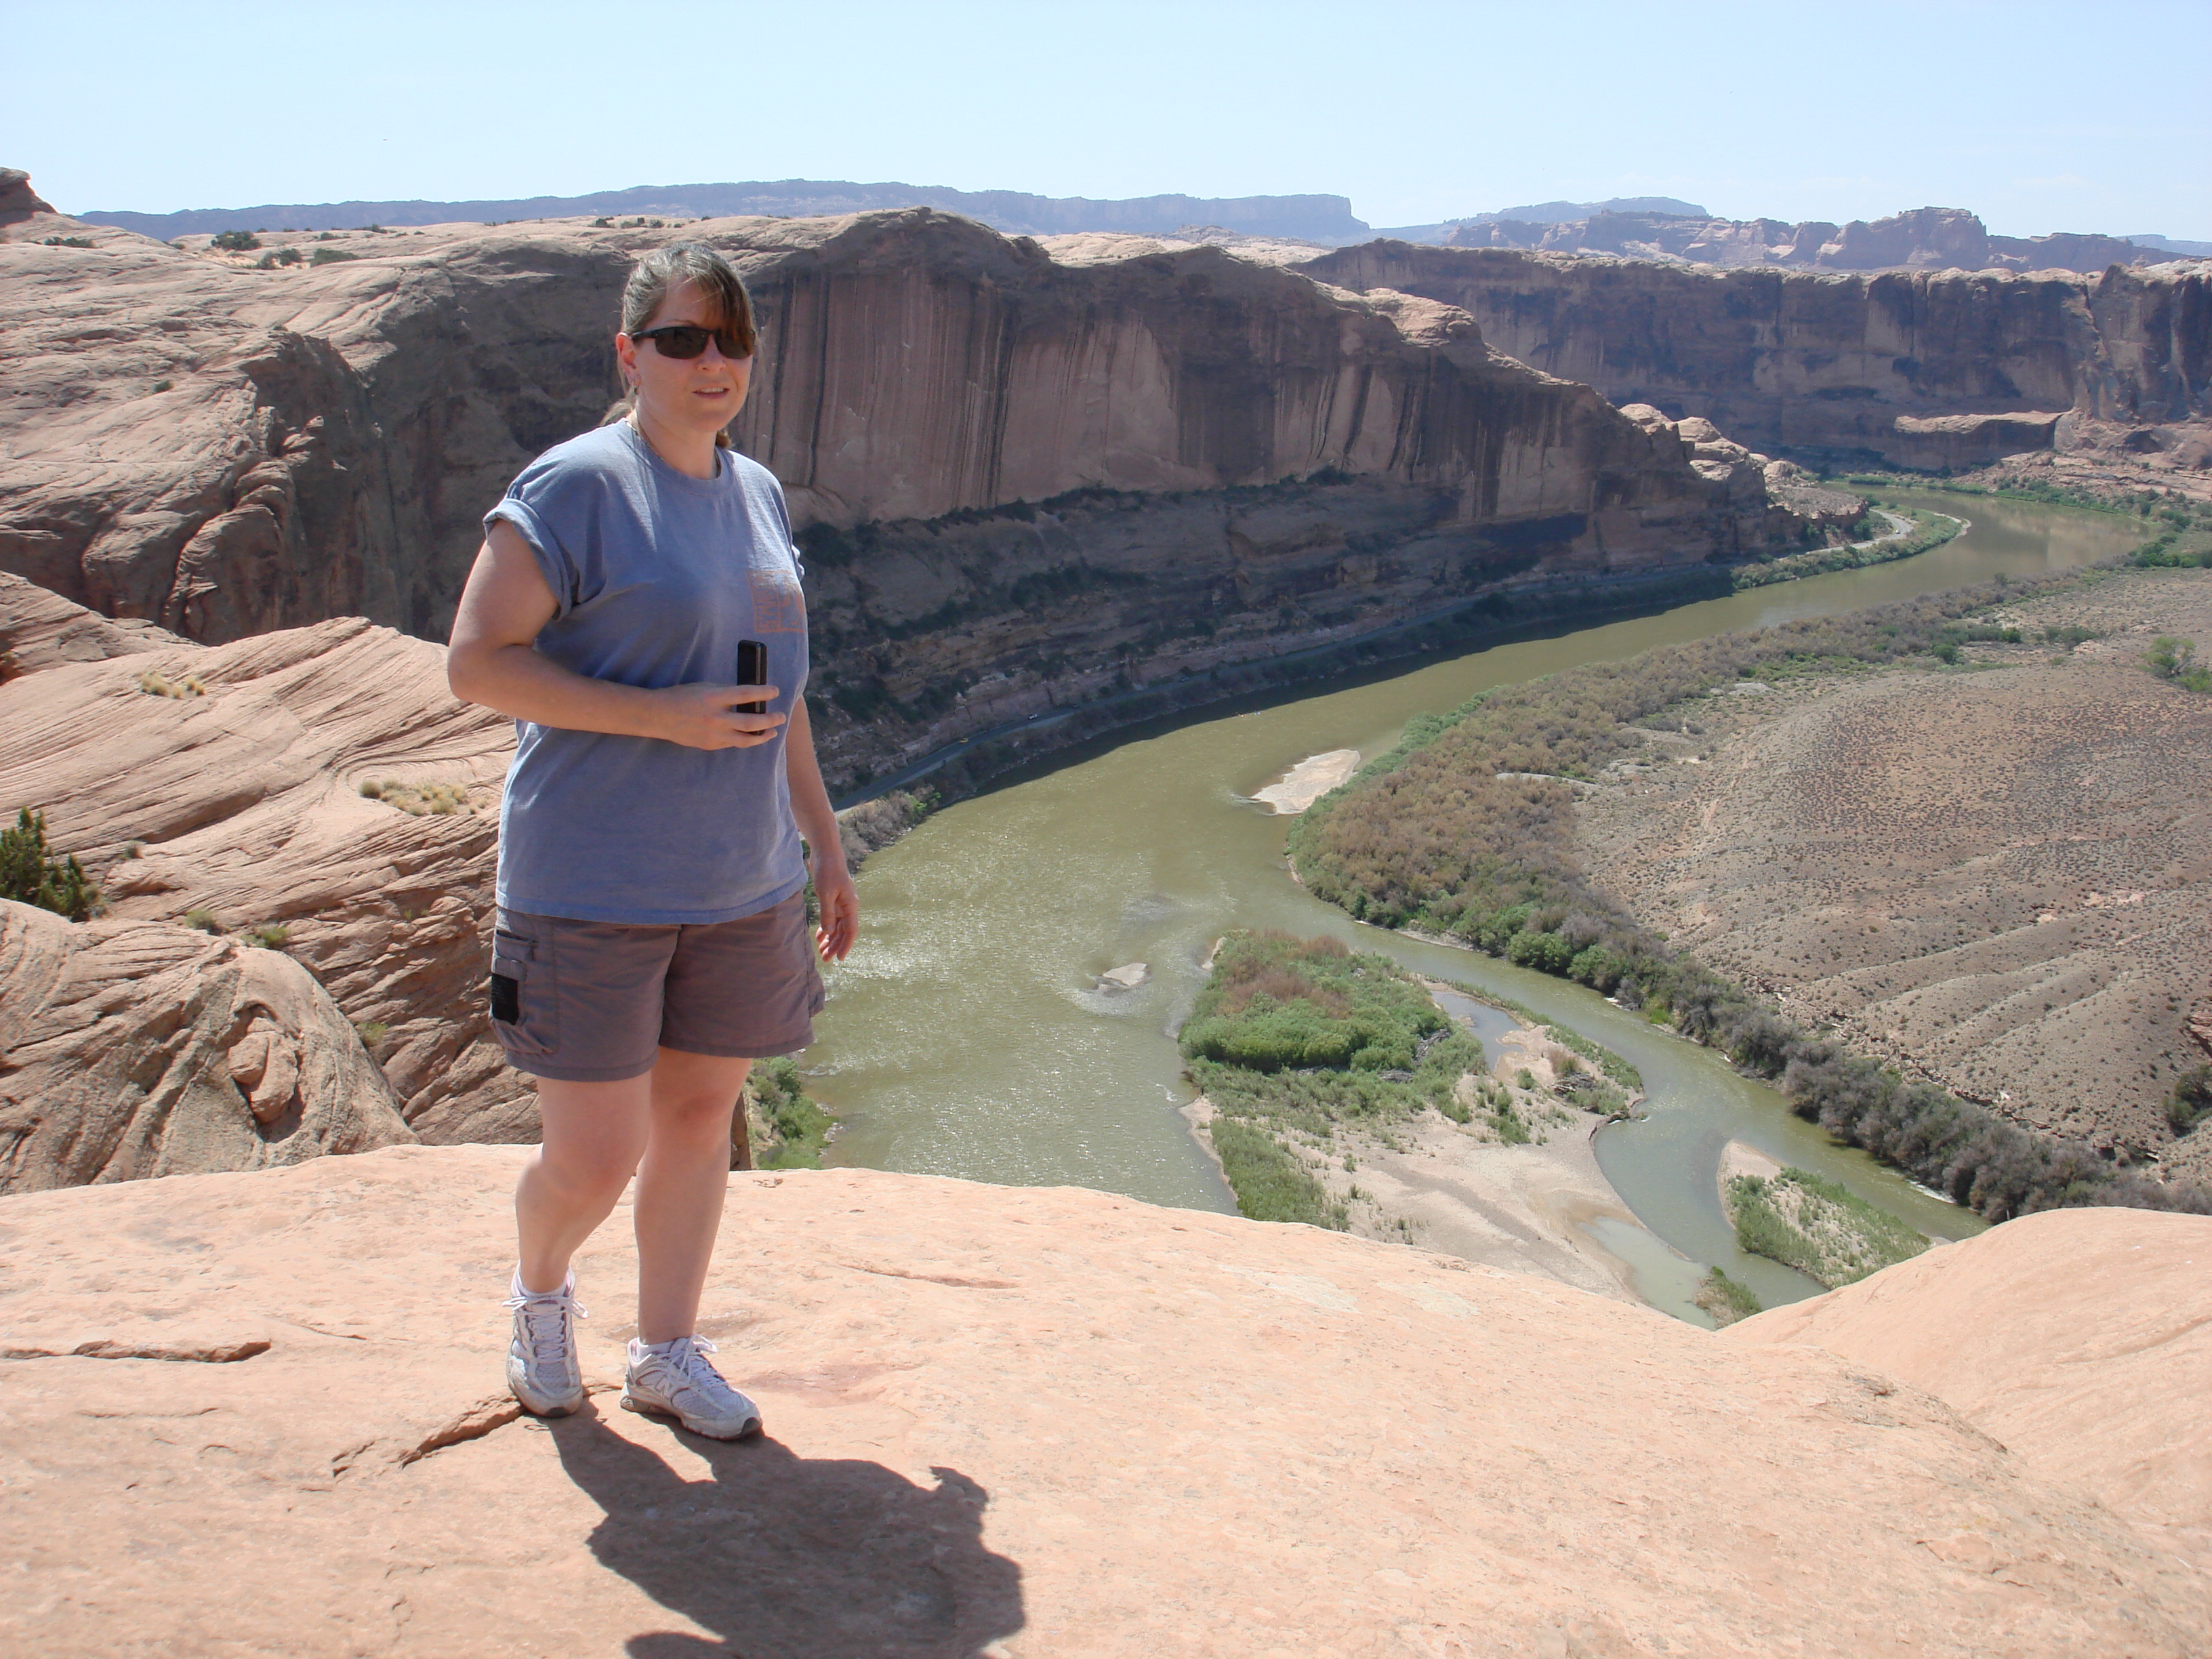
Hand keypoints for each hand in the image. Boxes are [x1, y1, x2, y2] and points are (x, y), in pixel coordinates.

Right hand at [650, 683, 785, 749]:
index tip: (775, 691)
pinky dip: (743, 739)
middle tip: (781, 716)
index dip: (764, 692)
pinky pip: (732, 743)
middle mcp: (716, 718)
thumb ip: (726, 693)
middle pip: (752, 722)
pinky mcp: (710, 745)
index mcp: (714, 698)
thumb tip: (748, 698)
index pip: (746, 695)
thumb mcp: (705, 687)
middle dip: (771, 719)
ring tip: (772, 731)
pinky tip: (750, 736)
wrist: (659, 716)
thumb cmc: (682, 697)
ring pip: (746, 740)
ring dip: (763, 736)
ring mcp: (713, 734)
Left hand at [812, 857, 858, 962]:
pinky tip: (819, 937)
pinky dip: (826, 928)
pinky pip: (831, 919)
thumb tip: (830, 933)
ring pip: (837, 926)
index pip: (851, 930)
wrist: (825, 853)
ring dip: (830, 939)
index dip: (846, 945)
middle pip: (843, 931)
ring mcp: (840, 903)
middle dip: (835, 945)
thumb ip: (828, 914)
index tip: (839, 958)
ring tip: (821, 951)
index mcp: (850, 905)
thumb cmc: (827, 871)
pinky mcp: (832, 900)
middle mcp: (847, 906)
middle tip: (826, 959)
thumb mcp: (825, 894)